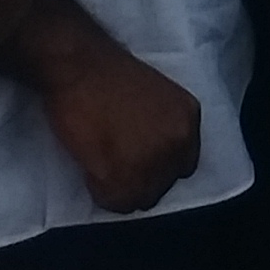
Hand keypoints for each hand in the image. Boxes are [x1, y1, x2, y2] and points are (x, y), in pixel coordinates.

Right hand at [29, 41, 201, 214]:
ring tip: (100, 168)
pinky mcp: (120, 174)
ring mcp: (150, 161)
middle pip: (161, 186)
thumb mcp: (159, 99)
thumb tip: (153, 157)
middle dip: (139, 181)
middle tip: (115, 166)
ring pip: (138, 199)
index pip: (182, 167)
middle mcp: (177, 144)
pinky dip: (99, 192)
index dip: (157, 168)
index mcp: (189, 121)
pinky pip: (113, 202)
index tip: (138, 163)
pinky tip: (90, 170)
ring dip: (119, 189)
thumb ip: (164, 129)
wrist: (81, 66)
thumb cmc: (111, 76)